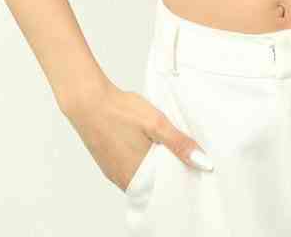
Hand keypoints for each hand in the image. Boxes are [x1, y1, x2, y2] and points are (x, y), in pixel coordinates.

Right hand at [63, 78, 213, 190]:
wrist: (87, 101)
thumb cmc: (119, 110)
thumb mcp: (157, 123)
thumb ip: (179, 144)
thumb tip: (203, 163)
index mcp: (137, 175)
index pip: (164, 189)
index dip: (178, 178)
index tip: (190, 166)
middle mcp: (123, 178)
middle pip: (152, 183)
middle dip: (166, 171)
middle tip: (178, 153)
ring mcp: (113, 171)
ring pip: (140, 175)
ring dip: (152, 164)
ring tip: (161, 145)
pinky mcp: (107, 162)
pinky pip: (128, 168)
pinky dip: (139, 160)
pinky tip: (143, 143)